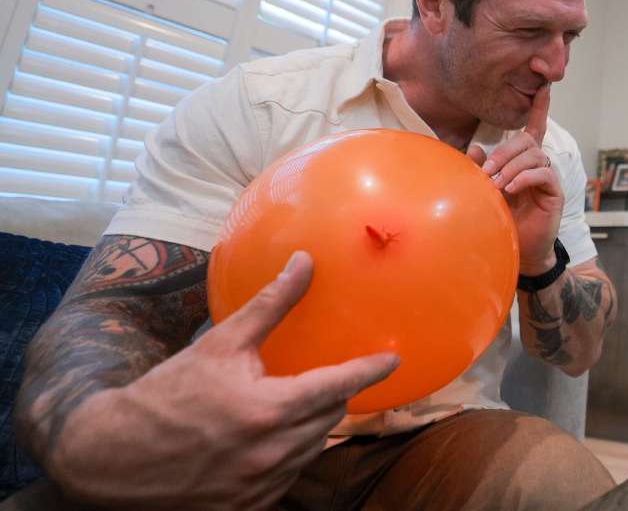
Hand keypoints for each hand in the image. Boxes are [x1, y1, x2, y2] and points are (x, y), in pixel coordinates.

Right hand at [48, 252, 398, 509]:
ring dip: (308, 426)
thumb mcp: (220, 344)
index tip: (391, 360)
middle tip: (318, 379)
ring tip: (285, 407)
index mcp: (268, 410)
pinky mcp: (250, 506)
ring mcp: (262, 484)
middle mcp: (271, 452)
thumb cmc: (167, 395)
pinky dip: (287, 454)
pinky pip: (289, 475)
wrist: (114, 457)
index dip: (368, 372)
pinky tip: (265, 440)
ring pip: (312, 448)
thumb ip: (270, 305)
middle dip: (329, 396)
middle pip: (328, 418)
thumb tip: (304, 262)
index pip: (337, 387)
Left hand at [466, 84, 562, 275]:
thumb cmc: (504, 220)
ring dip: (511, 166)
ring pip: (534, 155)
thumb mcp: (487, 191)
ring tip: (497, 183)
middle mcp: (538, 166)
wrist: (520, 251)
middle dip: (505, 151)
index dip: (540, 109)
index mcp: (523, 162)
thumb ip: (482, 169)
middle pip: (527, 141)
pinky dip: (524, 177)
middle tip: (487, 170)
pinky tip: (511, 188)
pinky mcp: (554, 193)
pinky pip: (543, 173)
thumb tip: (475, 149)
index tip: (544, 88)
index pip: (533, 130)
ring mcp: (548, 179)